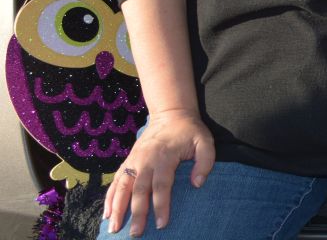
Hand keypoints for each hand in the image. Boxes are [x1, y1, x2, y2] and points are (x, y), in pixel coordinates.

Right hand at [103, 108, 214, 236]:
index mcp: (164, 157)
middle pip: (139, 190)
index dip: (161, 206)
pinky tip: (106, 214)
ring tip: (113, 228)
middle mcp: (145, 160)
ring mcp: (134, 161)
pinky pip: (116, 181)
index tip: (161, 224)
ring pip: (122, 187)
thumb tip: (197, 184)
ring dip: (117, 208)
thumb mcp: (205, 141)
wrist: (171, 114)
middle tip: (135, 234)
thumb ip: (205, 162)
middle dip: (136, 214)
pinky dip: (109, 198)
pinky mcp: (128, 161)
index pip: (161, 186)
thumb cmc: (190, 131)